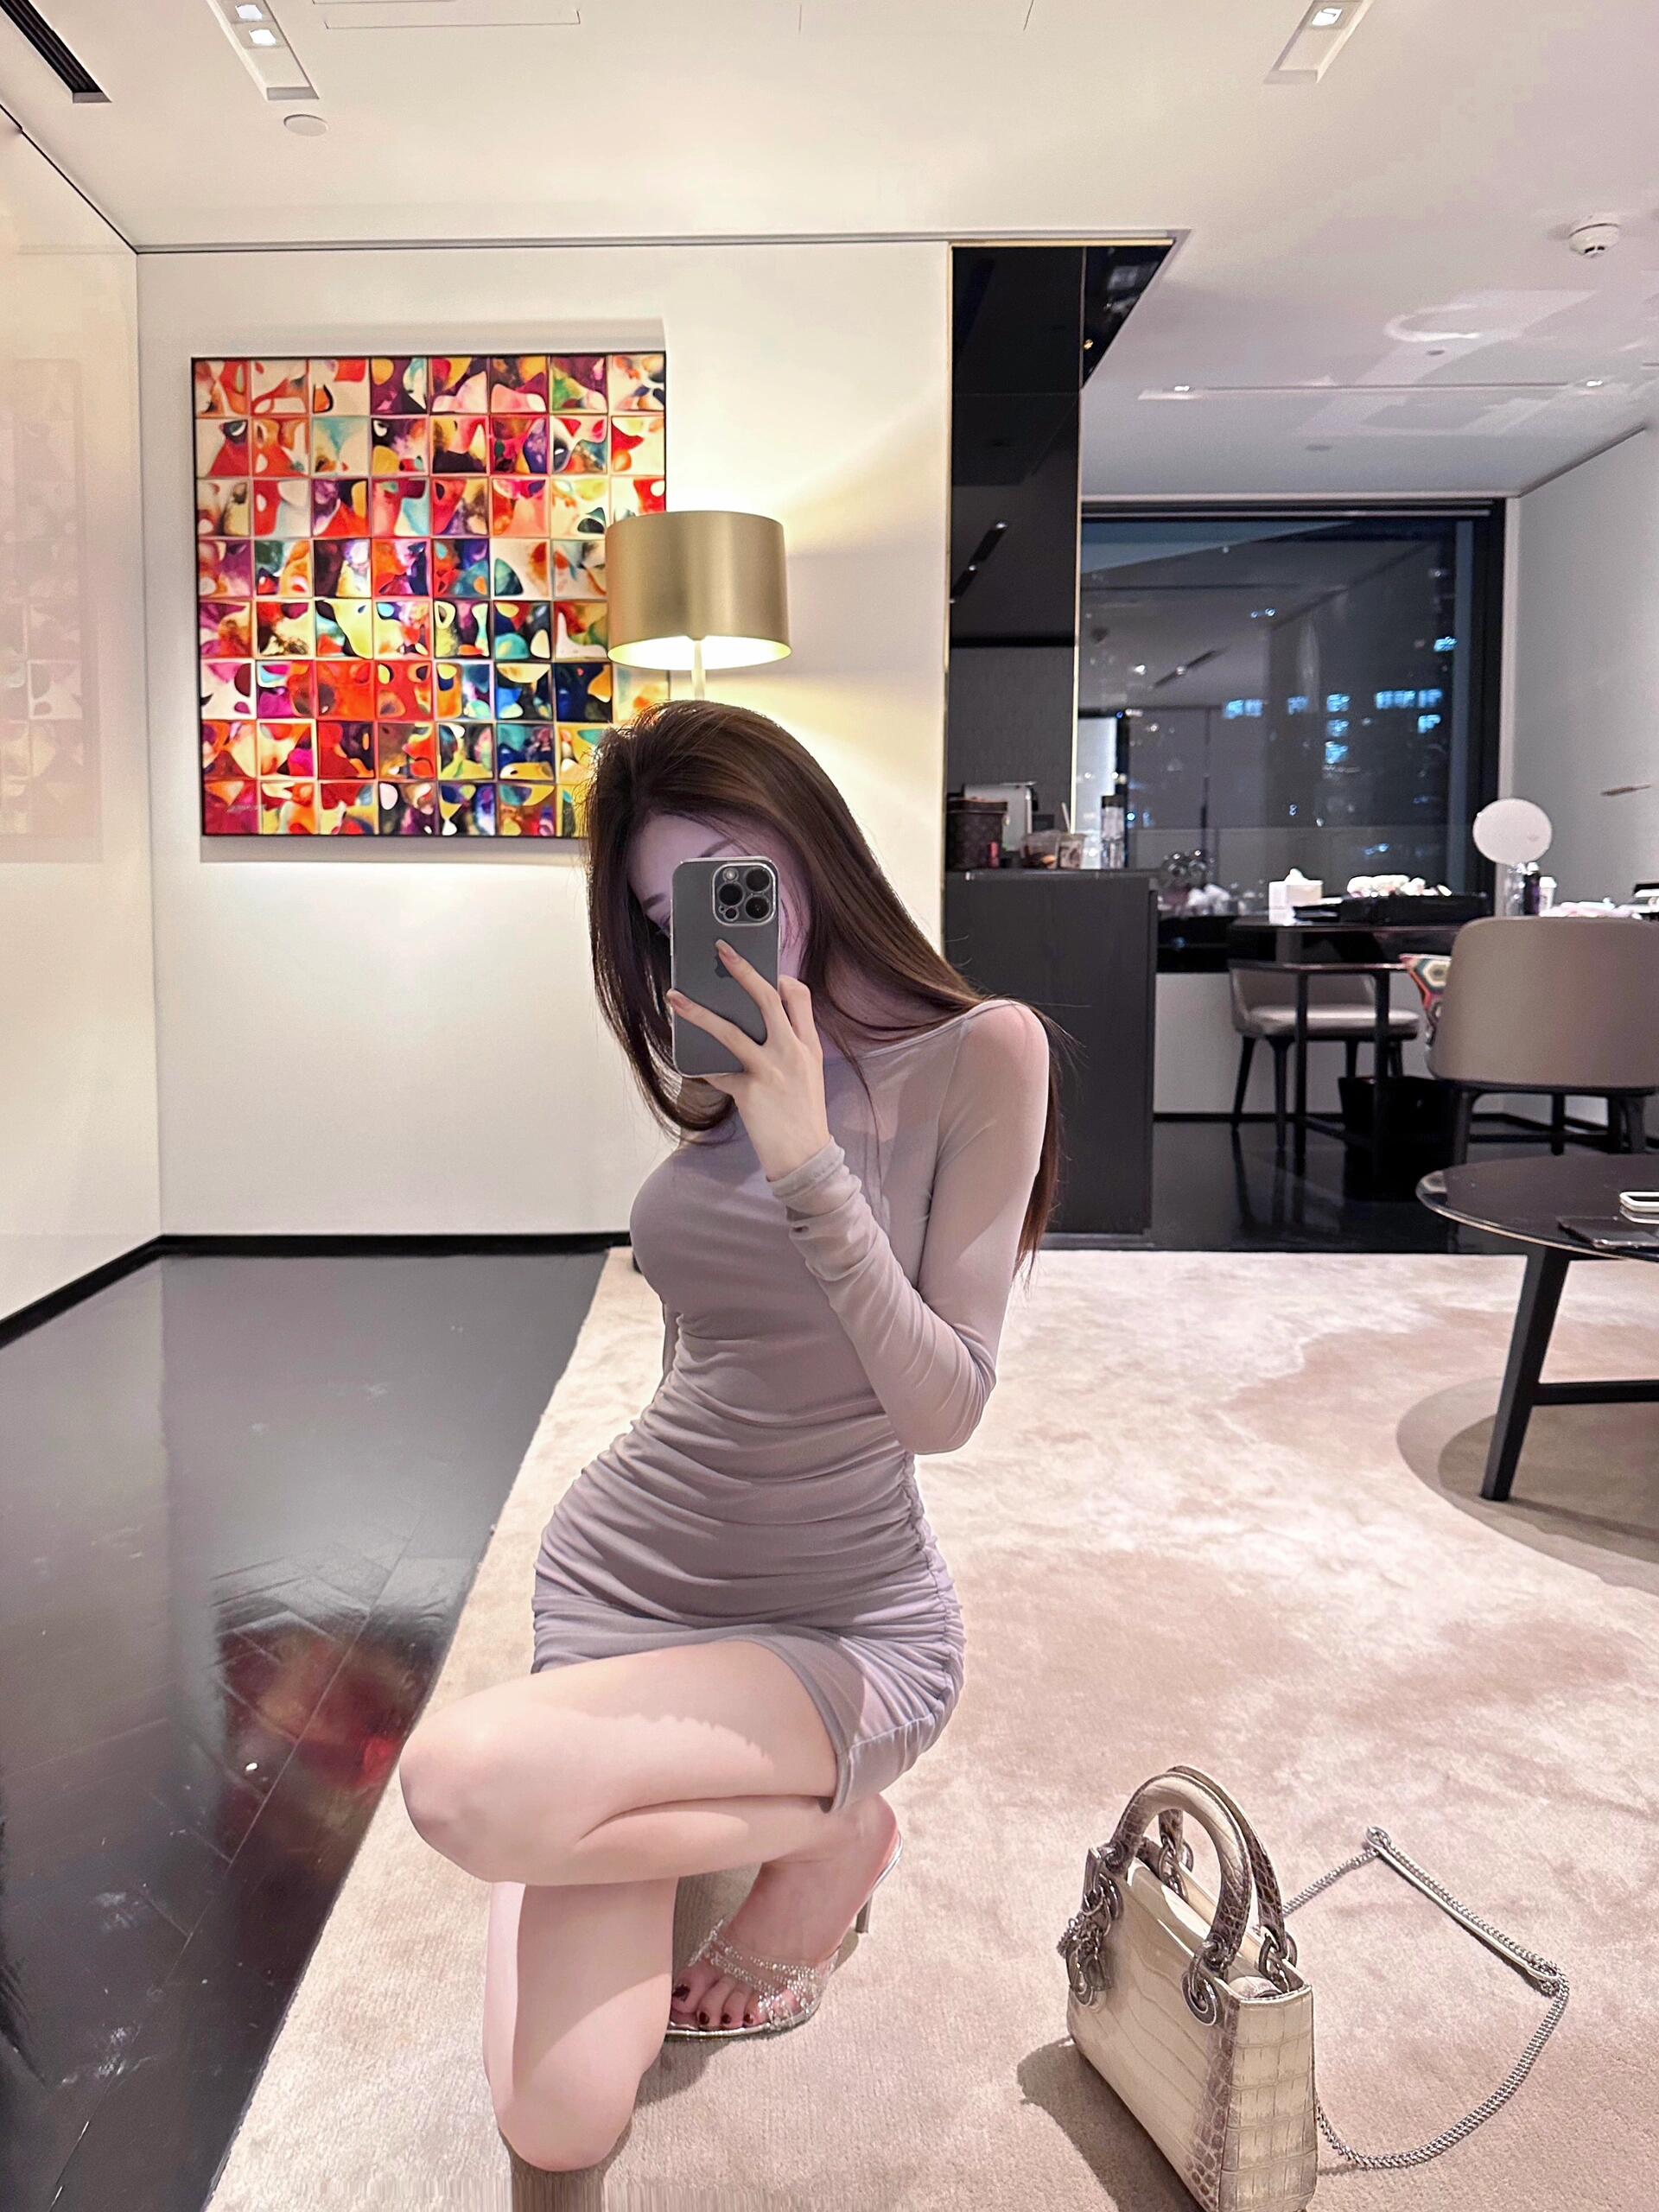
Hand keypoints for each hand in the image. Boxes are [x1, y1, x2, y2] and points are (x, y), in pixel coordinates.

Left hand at [667, 943, 831, 1181]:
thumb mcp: (806, 1076)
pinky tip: (691, 1062)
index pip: (799, 996)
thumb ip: (787, 1048)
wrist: (805, 1158)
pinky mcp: (749, 1091)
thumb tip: (752, 1027)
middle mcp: (791, 1052)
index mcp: (808, 1046)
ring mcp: (770, 1070)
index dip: (779, 977)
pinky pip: (717, 1071)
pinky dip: (703, 1066)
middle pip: (767, 998)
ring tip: (675, 998)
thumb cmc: (802, 1117)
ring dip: (697, 1011)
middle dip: (742, 970)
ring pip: (729, 1030)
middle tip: (722, 950)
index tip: (763, 971)